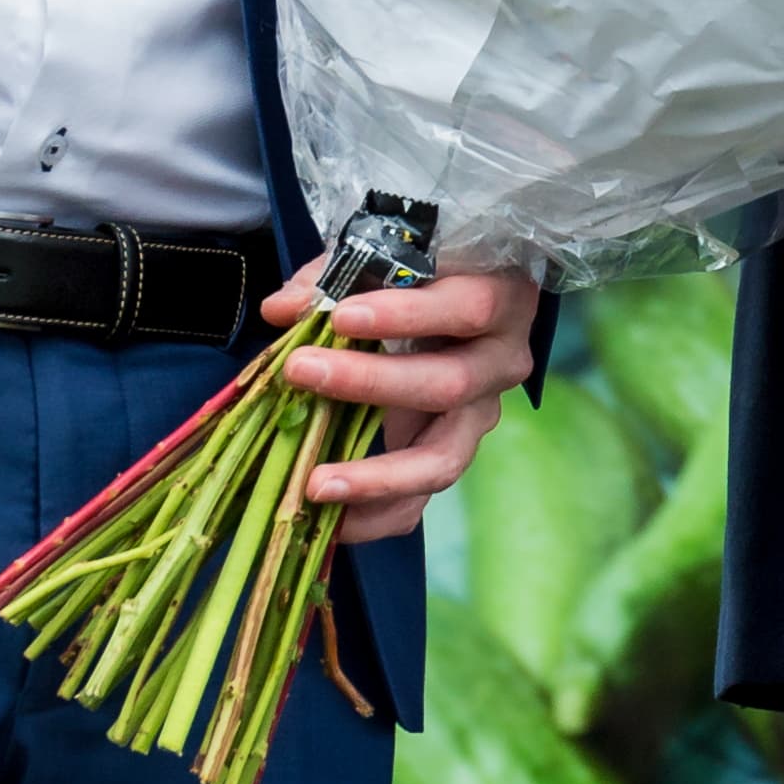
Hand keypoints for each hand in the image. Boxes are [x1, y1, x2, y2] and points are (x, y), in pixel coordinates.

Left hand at [267, 264, 541, 545]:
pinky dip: (374, 516)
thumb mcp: (381, 260)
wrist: (448, 305)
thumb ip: (333, 280)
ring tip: (315, 483)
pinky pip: (420, 501)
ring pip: (443, 458)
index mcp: (499, 300)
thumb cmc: (416, 275)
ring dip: (376, 475)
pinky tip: (329, 522)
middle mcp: (500, 363)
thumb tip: (282, 310)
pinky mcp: (449, 456)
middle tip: (301, 372)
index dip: (407, 316)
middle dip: (370, 382)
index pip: (467, 309)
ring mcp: (478, 417)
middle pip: (450, 384)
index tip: (341, 316)